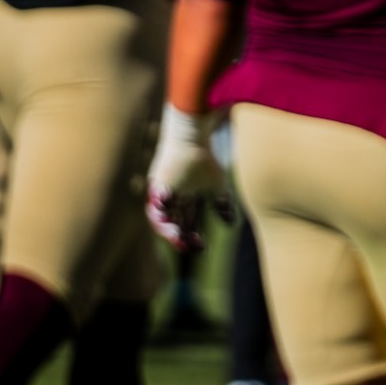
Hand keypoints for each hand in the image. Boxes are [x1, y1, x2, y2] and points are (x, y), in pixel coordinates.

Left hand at [145, 105, 232, 251]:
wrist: (194, 137)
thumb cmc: (205, 158)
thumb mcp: (218, 186)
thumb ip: (224, 205)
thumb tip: (230, 224)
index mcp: (185, 197)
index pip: (187, 221)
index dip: (193, 234)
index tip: (202, 246)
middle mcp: (171, 197)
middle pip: (173, 222)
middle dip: (180, 236)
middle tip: (190, 247)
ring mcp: (162, 191)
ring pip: (160, 217)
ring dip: (168, 227)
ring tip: (178, 235)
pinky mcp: (156, 184)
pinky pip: (155, 202)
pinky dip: (161, 209)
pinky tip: (170, 214)